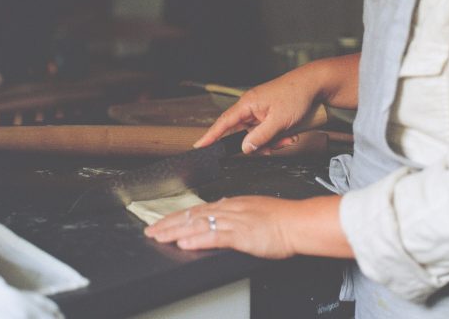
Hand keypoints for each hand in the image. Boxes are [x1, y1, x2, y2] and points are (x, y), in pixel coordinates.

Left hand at [145, 196, 299, 257]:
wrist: (297, 222)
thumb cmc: (281, 219)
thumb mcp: (254, 210)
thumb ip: (237, 212)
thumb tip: (222, 211)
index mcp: (232, 204)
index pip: (198, 209)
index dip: (178, 217)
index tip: (162, 223)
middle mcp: (230, 209)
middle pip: (193, 215)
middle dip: (169, 224)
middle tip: (150, 231)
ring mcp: (235, 220)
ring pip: (199, 224)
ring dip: (176, 231)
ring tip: (159, 237)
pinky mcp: (242, 234)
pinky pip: (215, 236)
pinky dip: (198, 239)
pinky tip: (184, 243)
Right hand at [193, 69, 323, 153]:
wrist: (314, 84)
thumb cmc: (295, 95)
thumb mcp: (279, 121)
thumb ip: (260, 137)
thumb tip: (244, 148)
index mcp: (248, 104)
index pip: (223, 123)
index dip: (210, 136)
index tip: (198, 146)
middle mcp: (251, 107)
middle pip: (243, 135)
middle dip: (260, 144)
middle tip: (276, 145)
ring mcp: (260, 111)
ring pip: (257, 136)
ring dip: (272, 142)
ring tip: (288, 137)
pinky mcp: (269, 114)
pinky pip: (267, 132)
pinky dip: (277, 137)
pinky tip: (290, 134)